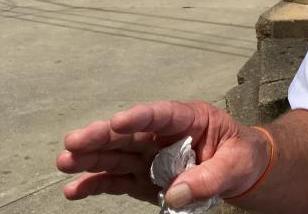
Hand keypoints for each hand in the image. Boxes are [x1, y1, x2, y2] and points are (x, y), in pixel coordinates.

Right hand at [56, 101, 267, 207]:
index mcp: (191, 119)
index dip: (140, 116)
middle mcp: (165, 134)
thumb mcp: (236, 164)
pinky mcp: (143, 177)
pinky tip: (74, 190)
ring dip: (90, 158)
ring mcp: (151, 156)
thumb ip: (209, 178)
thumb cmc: (242, 156)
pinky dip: (95, 184)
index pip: (164, 114)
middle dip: (102, 136)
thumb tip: (175, 193)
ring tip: (64, 162)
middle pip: (131, 133)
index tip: (118, 120)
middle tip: (74, 141)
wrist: (243, 171)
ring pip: (117, 154)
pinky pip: (117, 180)